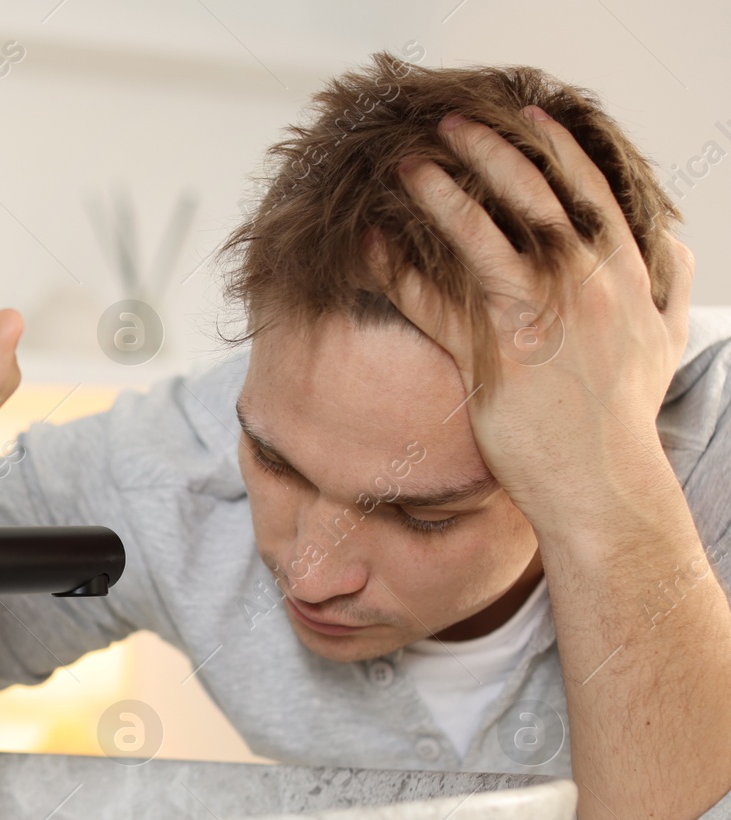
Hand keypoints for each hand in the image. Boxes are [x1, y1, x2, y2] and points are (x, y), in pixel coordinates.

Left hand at [377, 105, 694, 531]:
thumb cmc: (626, 417)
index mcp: (623, 275)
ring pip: (480, 239)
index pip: (588, 192)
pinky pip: (434, 302)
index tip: (527, 115)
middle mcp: (582, 286)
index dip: (554, 148)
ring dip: (439, 197)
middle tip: (452, 124)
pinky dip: (399, 271)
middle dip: (489, 153)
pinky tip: (371, 247)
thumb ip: (669, 286)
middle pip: (530, 199)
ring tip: (405, 168)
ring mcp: (535, 319)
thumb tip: (671, 244)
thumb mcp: (665, 342)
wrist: (601, 482)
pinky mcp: (490, 357)